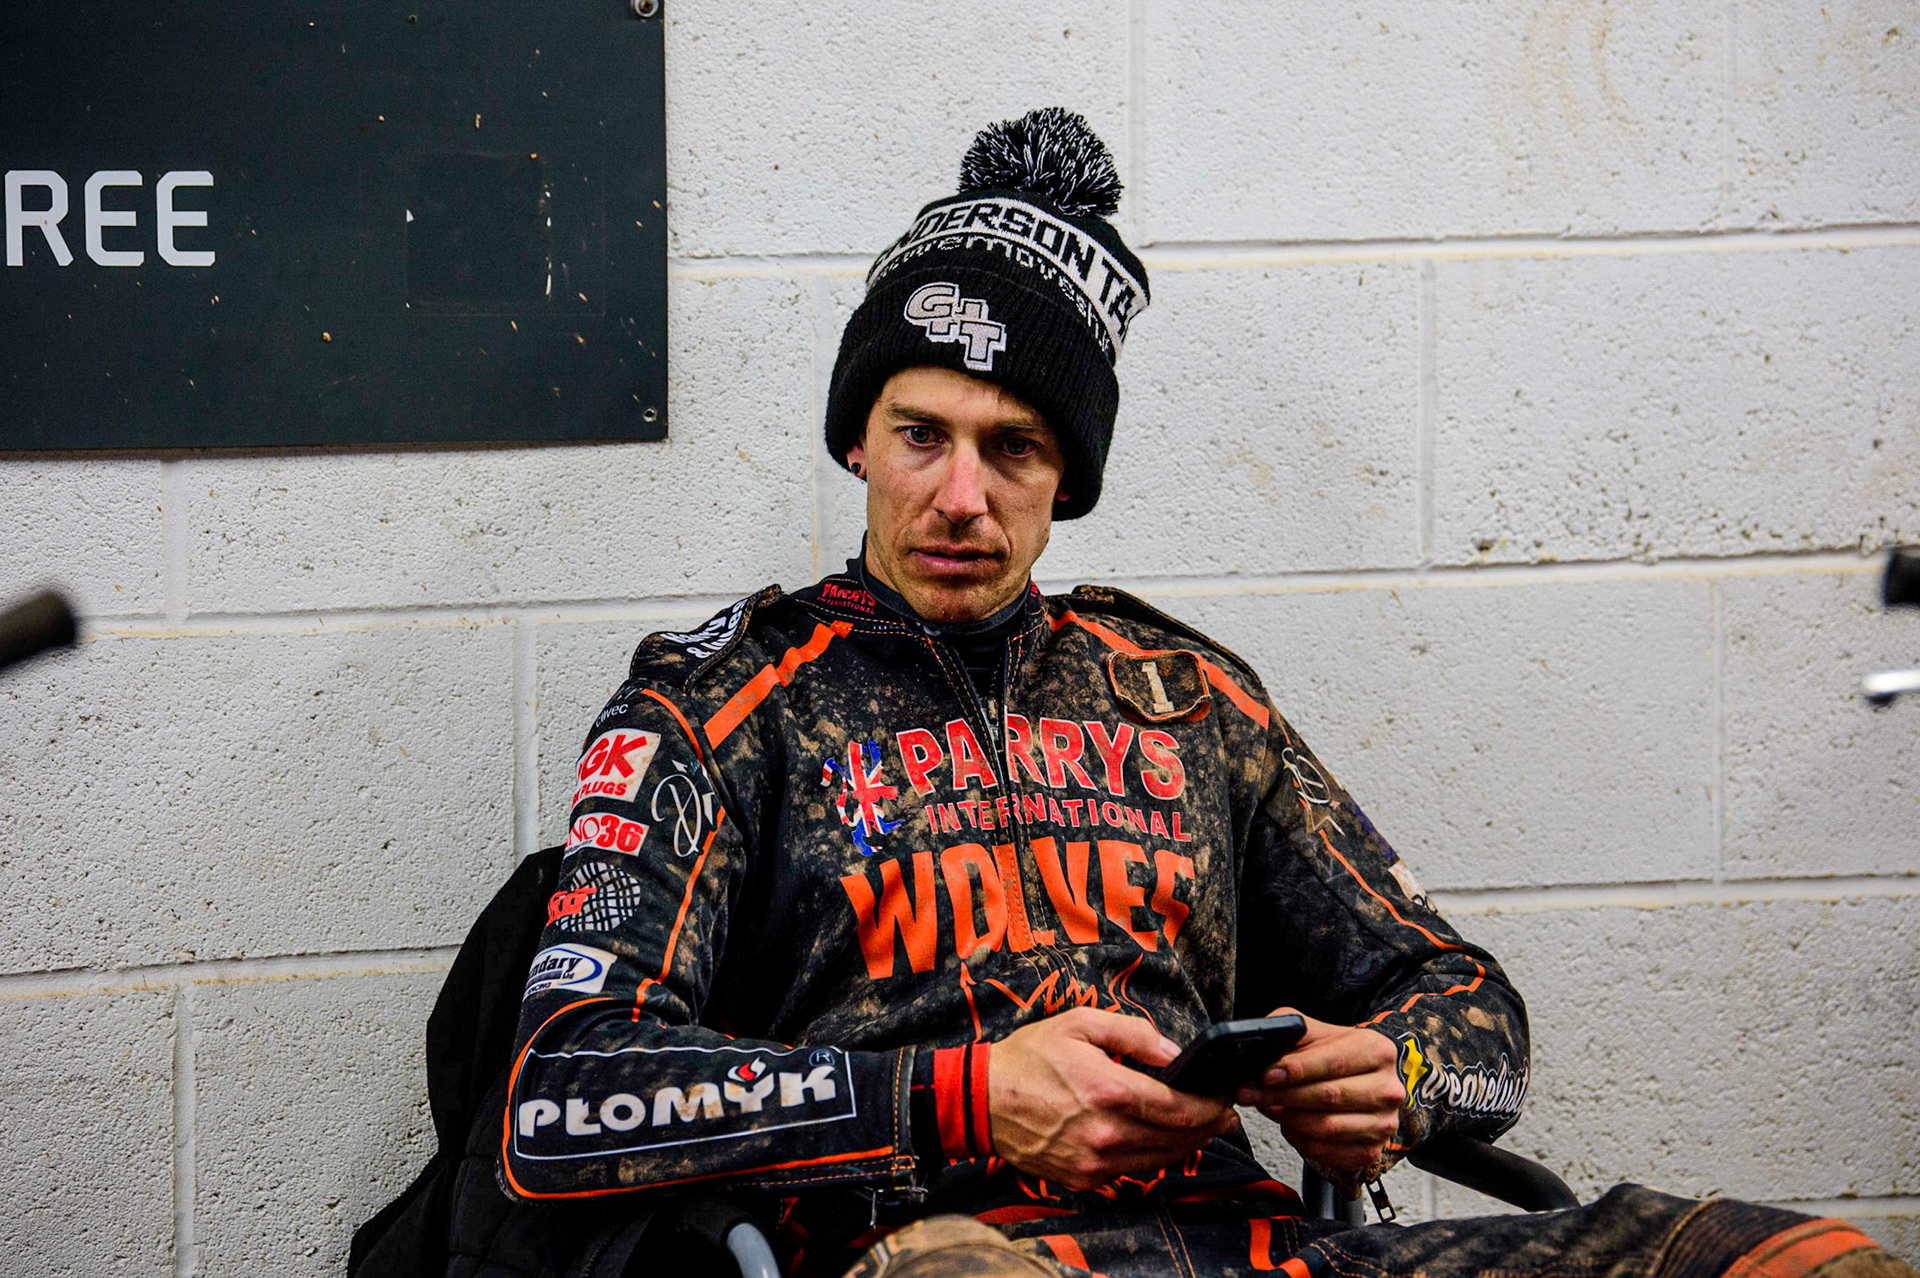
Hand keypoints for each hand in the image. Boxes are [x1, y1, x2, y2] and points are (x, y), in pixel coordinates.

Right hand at [988, 1008, 1238, 1190]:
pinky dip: (1153, 1157)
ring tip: (1199, 1127)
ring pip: (1160, 1160)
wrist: (981, 1100)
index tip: (1226, 1098)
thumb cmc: (1028, 1058)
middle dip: (1208, 1126)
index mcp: (1108, 1091)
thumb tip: (1175, 1052)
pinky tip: (1159, 1140)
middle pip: (1178, 1139)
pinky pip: (1133, 1171)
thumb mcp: (1080, 1024)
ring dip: (1186, 1145)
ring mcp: (1094, 1161)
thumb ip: (1134, 1034)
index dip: (1212, 1106)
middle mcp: (1105, 1133)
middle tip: (1224, 1114)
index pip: (1180, 1108)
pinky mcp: (1084, 1178)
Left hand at [1235, 1007, 1403, 1173]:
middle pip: (1329, 1096)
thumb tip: (1264, 1050)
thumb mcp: (1315, 1032)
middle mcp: (1388, 1088)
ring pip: (1327, 1127)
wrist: (1363, 1078)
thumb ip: (1291, 1032)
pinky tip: (1288, 1126)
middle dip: (1282, 1096)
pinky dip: (1301, 1141)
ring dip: (1288, 1119)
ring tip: (1267, 1106)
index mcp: (1376, 1050)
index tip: (1266, 1075)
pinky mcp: (1372, 1150)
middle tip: (1251, 1094)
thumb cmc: (1335, 1054)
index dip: (1296, 1070)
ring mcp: (1384, 1123)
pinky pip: (1328, 1152)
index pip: (1333, 1062)